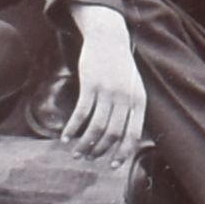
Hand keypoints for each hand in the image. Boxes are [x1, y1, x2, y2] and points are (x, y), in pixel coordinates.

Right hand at [62, 12, 147, 164]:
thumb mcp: (134, 87)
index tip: (112, 166)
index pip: (133, 134)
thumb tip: (124, 139)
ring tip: (76, 152)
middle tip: (89, 158)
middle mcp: (125, 98)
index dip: (123, 153)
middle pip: (112, 134)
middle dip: (100, 150)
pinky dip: (73, 128)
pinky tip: (65, 137)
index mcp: (139, 101)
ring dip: (85, 144)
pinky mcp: (91, 85)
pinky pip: (81, 113)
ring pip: (96, 127)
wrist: (109, 38)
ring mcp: (108, 91)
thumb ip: (131, 110)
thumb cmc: (120, 68)